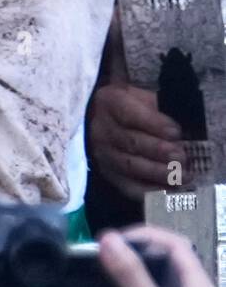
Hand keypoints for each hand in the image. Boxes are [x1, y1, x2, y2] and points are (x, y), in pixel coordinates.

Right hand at [89, 83, 185, 199]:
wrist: (102, 117)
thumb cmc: (132, 105)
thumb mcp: (141, 96)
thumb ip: (158, 107)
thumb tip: (184, 125)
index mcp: (110, 103)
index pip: (129, 115)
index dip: (154, 125)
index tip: (176, 132)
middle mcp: (102, 130)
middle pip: (130, 142)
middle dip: (158, 151)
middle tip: (181, 157)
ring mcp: (103, 154)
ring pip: (130, 165)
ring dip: (158, 172)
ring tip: (182, 176)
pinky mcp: (109, 173)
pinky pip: (128, 186)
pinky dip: (149, 191)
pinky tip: (169, 190)